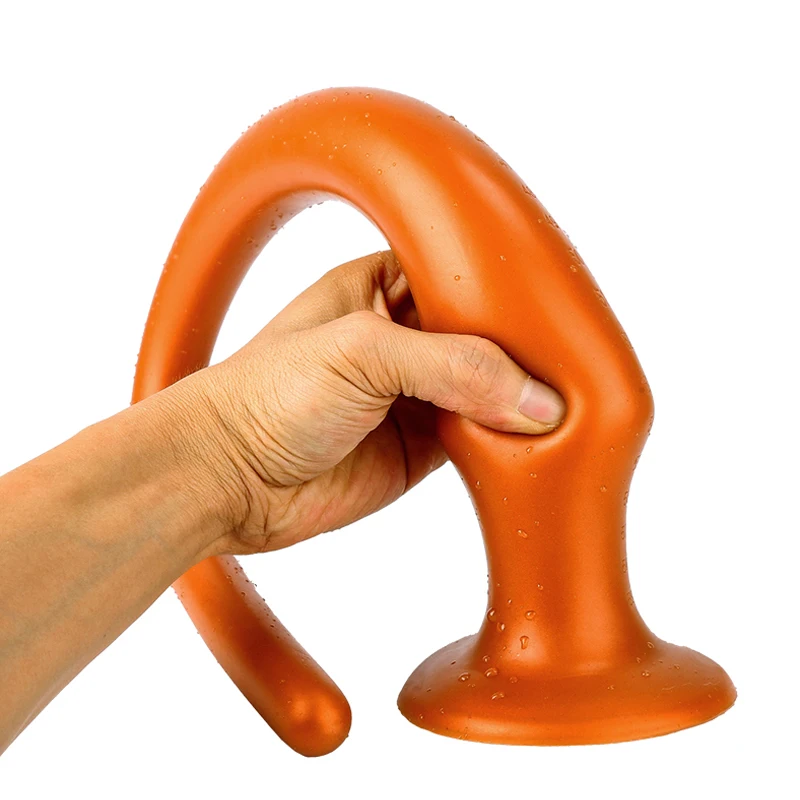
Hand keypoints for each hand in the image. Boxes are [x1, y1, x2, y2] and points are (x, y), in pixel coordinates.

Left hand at [180, 251, 564, 553]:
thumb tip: (535, 401)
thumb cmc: (267, 395)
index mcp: (381, 287)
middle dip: (523, 354)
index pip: (464, 278)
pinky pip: (479, 442)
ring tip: (569, 406)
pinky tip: (534, 444)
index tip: (559, 310)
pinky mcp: (419, 449)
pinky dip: (506, 445)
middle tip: (576, 365)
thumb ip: (451, 366)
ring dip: (519, 403)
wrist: (226, 479)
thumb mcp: (360, 352)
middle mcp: (403, 340)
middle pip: (485, 340)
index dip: (509, 294)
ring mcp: (414, 396)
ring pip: (489, 393)